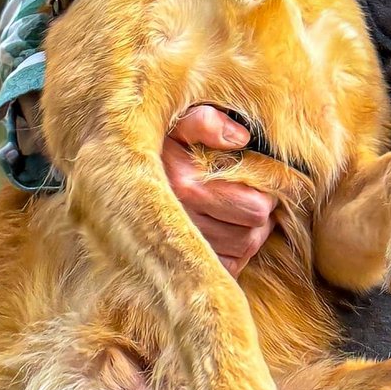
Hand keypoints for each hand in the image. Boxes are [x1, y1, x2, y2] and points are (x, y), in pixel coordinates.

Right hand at [163, 104, 278, 275]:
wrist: (112, 176)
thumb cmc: (152, 143)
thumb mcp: (174, 121)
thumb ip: (205, 121)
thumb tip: (240, 138)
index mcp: (187, 186)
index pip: (257, 205)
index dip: (275, 192)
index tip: (277, 181)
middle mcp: (184, 221)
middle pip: (253, 231)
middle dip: (264, 213)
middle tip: (262, 196)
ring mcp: (181, 247)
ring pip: (243, 250)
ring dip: (253, 233)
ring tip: (247, 213)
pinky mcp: (181, 264)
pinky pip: (226, 268)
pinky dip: (236, 254)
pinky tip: (230, 231)